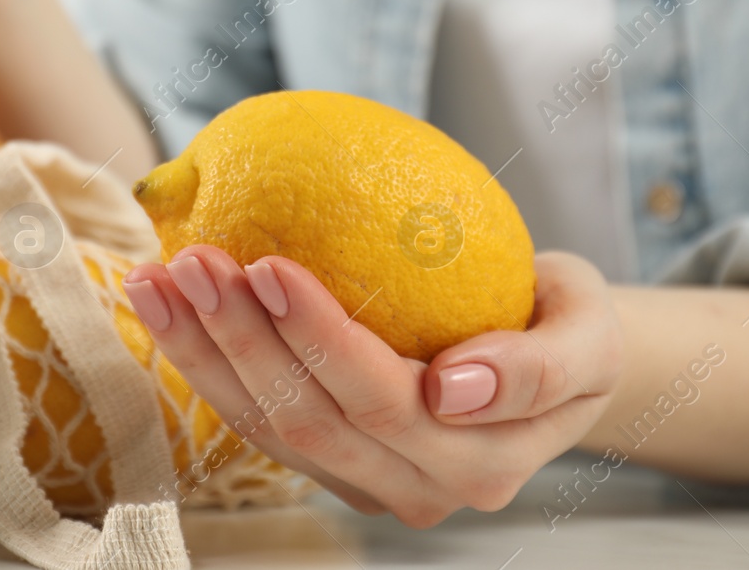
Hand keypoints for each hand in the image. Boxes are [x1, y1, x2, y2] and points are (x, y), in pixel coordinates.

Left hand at [121, 248, 622, 526]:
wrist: (552, 359)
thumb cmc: (568, 324)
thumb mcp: (591, 331)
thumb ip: (541, 366)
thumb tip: (453, 386)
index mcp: (480, 461)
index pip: (383, 400)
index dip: (319, 338)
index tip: (269, 263)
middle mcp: (419, 489)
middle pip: (309, 419)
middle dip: (240, 340)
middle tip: (195, 259)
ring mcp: (367, 483)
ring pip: (267, 427)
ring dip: (202, 353)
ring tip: (157, 279)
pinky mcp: (328, 463)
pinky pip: (255, 419)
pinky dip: (205, 362)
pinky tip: (167, 306)